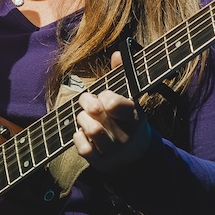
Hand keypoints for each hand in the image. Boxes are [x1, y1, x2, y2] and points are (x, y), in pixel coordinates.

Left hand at [73, 52, 151, 172]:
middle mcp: (126, 135)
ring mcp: (113, 150)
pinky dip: (78, 136)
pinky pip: (82, 146)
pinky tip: (82, 133)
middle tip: (86, 101)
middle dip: (86, 102)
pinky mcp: (100, 162)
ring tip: (85, 117)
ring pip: (89, 128)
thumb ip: (123, 76)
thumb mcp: (130, 101)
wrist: (136, 157)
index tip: (104, 96)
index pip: (114, 103)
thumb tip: (118, 53)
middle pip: (96, 112)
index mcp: (135, 117)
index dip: (104, 96)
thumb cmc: (128, 121)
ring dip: (82, 119)